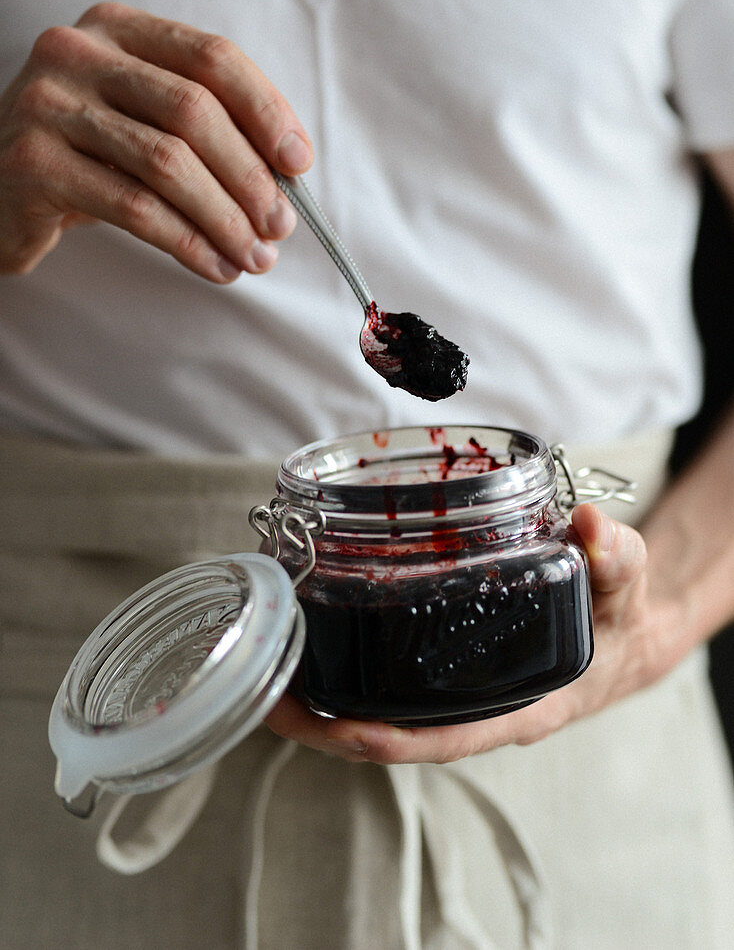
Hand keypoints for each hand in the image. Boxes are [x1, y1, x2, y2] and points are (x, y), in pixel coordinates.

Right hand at [0, 2, 312, 280]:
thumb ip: (203, 128)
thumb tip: (287, 176)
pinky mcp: (33, 161)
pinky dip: (188, 243)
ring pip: (167, 163)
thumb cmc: (84, 157)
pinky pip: (134, 208)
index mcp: (118, 29)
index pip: (213, 57)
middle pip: (195, 111)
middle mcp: (78, 51)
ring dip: (225, 218)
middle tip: (280, 226)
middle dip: (250, 177)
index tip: (299, 164)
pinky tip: (215, 266)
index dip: (267, 111)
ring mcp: (48, 102)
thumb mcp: (141, 121)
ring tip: (254, 256)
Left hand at [265, 504, 673, 762]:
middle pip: (399, 735)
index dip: (399, 741)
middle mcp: (485, 709)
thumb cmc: (621, 614)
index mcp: (526, 703)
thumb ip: (616, 556)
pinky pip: (392, 687)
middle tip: (270, 700)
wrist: (623, 632)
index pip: (454, 736)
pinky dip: (348, 679)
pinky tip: (310, 650)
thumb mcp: (627, 584)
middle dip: (331, 729)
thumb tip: (591, 524)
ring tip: (266, 679)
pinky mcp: (448, 672)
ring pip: (385, 715)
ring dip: (324, 708)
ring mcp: (462, 695)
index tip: (345, 734)